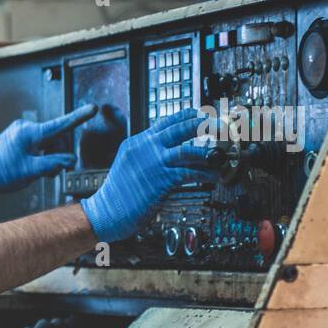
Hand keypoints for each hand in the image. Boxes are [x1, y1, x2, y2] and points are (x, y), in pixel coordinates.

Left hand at [0, 103, 96, 198]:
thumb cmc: (0, 173)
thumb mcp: (30, 172)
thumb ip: (53, 164)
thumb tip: (70, 159)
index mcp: (29, 133)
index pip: (60, 125)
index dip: (78, 118)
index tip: (93, 109)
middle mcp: (25, 128)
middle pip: (56, 138)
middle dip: (57, 155)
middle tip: (48, 173)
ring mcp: (21, 133)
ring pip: (48, 144)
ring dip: (49, 158)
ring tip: (37, 172)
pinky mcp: (18, 139)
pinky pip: (39, 145)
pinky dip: (41, 157)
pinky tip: (32, 168)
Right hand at [80, 108, 218, 242]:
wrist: (106, 212)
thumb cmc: (119, 194)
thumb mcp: (129, 164)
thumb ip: (147, 155)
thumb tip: (172, 151)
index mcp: (137, 142)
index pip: (166, 121)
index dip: (187, 116)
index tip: (202, 115)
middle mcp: (145, 148)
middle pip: (179, 128)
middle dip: (203, 124)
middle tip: (218, 125)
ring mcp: (153, 164)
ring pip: (188, 150)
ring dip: (208, 152)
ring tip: (220, 154)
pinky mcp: (160, 180)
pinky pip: (189, 173)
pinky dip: (205, 174)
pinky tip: (214, 176)